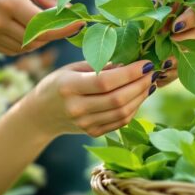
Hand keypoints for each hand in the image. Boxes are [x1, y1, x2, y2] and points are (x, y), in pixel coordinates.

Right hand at [0, 0, 81, 54]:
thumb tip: (69, 11)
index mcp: (8, 2)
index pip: (45, 26)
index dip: (66, 27)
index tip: (81, 22)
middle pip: (38, 39)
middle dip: (56, 32)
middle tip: (67, 20)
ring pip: (26, 47)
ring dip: (41, 38)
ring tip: (45, 20)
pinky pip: (12, 48)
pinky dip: (25, 41)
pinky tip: (28, 26)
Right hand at [22, 60, 157, 137]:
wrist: (41, 114)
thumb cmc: (58, 83)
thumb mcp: (73, 68)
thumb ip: (100, 65)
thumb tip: (131, 61)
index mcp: (69, 86)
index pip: (105, 81)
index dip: (129, 73)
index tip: (146, 63)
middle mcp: (76, 108)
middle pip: (117, 99)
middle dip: (140, 84)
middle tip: (152, 73)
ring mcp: (85, 124)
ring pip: (122, 112)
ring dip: (141, 97)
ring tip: (150, 83)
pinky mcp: (92, 133)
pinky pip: (120, 122)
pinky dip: (134, 108)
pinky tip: (139, 96)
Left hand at [124, 0, 194, 87]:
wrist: (133, 0)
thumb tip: (153, 4)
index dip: (191, 18)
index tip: (174, 26)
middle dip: (185, 42)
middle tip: (168, 48)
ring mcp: (189, 37)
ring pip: (194, 53)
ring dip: (179, 62)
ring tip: (162, 67)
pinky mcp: (179, 53)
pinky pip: (181, 67)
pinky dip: (171, 74)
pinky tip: (158, 78)